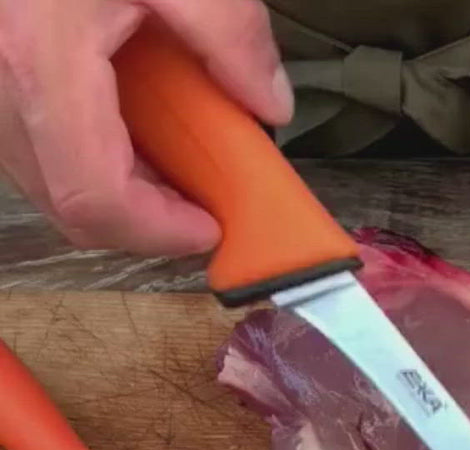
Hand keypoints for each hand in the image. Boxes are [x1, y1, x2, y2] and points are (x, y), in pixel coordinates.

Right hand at [0, 0, 291, 255]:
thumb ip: (230, 35)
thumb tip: (270, 106)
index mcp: (40, 61)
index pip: (96, 197)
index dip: (158, 231)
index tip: (210, 226)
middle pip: (69, 204)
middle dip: (142, 221)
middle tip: (197, 205)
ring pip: (48, 181)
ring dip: (117, 192)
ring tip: (172, 165)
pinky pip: (35, 145)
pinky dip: (90, 156)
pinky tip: (131, 126)